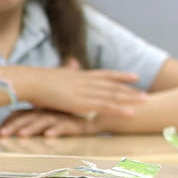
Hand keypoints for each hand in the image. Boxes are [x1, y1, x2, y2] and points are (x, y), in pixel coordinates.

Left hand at [0, 109, 92, 137]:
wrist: (98, 113)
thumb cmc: (71, 117)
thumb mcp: (52, 116)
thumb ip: (36, 119)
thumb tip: (19, 129)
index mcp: (40, 109)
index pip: (20, 113)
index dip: (8, 121)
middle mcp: (48, 111)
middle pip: (27, 117)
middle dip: (13, 127)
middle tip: (2, 135)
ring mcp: (61, 116)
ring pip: (43, 121)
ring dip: (32, 128)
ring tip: (22, 135)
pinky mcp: (74, 123)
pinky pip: (63, 126)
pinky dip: (56, 130)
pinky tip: (48, 136)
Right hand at [28, 58, 146, 118]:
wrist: (32, 81)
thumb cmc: (37, 81)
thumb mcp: (56, 74)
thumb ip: (67, 71)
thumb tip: (71, 64)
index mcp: (80, 75)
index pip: (105, 74)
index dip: (120, 76)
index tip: (134, 76)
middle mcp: (87, 82)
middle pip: (113, 85)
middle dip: (130, 89)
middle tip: (145, 93)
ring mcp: (86, 92)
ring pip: (113, 95)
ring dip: (130, 99)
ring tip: (145, 102)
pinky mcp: (83, 104)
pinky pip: (106, 107)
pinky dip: (120, 110)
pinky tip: (131, 114)